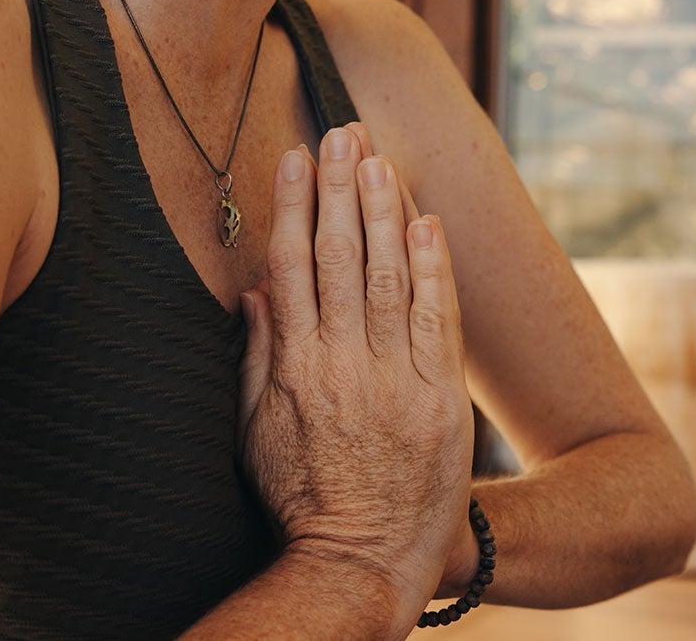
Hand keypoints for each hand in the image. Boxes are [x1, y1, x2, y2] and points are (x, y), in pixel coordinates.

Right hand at [236, 125, 473, 615]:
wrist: (361, 562)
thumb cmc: (300, 499)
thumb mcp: (255, 432)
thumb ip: (256, 358)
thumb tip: (257, 292)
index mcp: (293, 367)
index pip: (291, 266)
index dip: (293, 204)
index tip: (296, 157)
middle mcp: (342, 364)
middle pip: (338, 256)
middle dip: (339, 188)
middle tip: (342, 132)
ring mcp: (395, 379)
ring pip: (387, 275)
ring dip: (383, 209)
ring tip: (379, 157)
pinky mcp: (440, 398)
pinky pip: (436, 318)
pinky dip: (433, 266)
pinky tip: (426, 220)